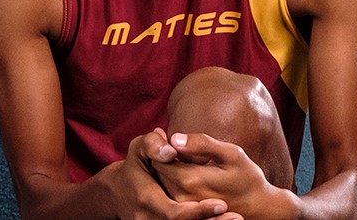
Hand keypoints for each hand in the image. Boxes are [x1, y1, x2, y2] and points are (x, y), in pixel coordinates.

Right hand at [97, 129, 240, 218]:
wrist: (119, 192)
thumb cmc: (135, 166)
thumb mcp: (138, 149)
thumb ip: (152, 144)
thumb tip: (171, 149)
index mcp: (146, 198)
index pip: (174, 212)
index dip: (198, 211)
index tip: (222, 203)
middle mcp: (149, 219)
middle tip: (237, 217)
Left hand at [152, 133, 297, 219]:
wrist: (261, 209)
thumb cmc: (248, 178)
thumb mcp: (231, 154)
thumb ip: (202, 144)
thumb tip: (174, 138)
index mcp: (190, 180)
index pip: (159, 158)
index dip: (162, 146)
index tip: (171, 139)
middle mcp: (182, 197)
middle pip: (158, 171)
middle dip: (163, 158)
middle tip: (177, 150)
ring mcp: (184, 208)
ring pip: (162, 183)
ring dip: (168, 171)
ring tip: (185, 164)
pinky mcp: (187, 215)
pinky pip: (170, 194)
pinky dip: (173, 183)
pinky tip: (188, 177)